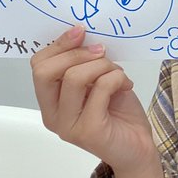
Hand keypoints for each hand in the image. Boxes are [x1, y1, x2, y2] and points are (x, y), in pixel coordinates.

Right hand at [30, 25, 162, 177]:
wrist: (138, 146)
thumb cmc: (117, 110)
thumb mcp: (97, 79)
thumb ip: (84, 62)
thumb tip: (82, 34)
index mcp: (50, 101)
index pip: (38, 65)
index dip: (58, 44)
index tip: (81, 31)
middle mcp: (53, 115)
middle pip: (46, 71)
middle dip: (77, 53)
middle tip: (101, 51)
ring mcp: (68, 125)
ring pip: (74, 77)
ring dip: (102, 65)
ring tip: (117, 73)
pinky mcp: (89, 131)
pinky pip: (101, 88)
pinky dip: (116, 78)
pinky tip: (125, 85)